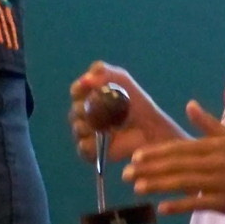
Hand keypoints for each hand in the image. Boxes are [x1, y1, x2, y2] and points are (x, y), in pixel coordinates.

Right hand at [68, 62, 184, 164]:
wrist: (150, 128)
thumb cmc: (136, 102)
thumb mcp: (122, 80)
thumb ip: (103, 73)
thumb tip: (86, 78)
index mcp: (89, 95)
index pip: (76, 90)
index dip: (79, 90)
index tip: (87, 89)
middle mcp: (84, 113)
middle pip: (74, 110)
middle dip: (86, 109)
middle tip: (101, 111)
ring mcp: (86, 133)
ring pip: (77, 128)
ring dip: (91, 126)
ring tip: (109, 126)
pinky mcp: (91, 151)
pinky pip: (83, 147)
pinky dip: (93, 144)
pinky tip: (107, 139)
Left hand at [122, 101, 224, 216]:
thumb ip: (207, 123)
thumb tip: (189, 104)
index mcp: (213, 146)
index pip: (179, 148)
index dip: (156, 152)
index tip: (135, 156)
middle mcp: (214, 163)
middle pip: (176, 166)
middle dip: (149, 169)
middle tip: (126, 174)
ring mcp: (218, 183)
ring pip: (183, 184)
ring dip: (158, 186)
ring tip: (137, 188)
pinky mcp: (223, 203)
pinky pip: (198, 204)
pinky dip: (179, 206)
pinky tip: (162, 208)